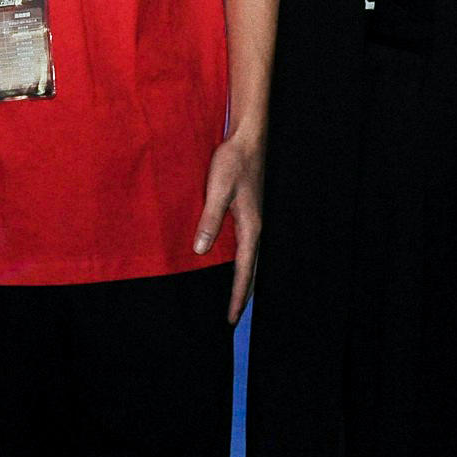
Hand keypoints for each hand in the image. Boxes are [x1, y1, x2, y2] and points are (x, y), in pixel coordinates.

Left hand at [196, 133, 263, 322]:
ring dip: (240, 278)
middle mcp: (255, 227)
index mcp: (251, 227)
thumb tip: (202, 251)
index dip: (237, 295)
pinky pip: (243, 243)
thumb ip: (211, 220)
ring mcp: (252, 219)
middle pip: (249, 269)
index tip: (231, 318)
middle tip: (232, 316)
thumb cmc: (233, 162)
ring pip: (247, 257)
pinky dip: (238, 260)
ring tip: (232, 296)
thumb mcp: (218, 190)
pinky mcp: (247, 210)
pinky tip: (227, 261)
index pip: (244, 270)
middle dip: (241, 293)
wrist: (247, 139)